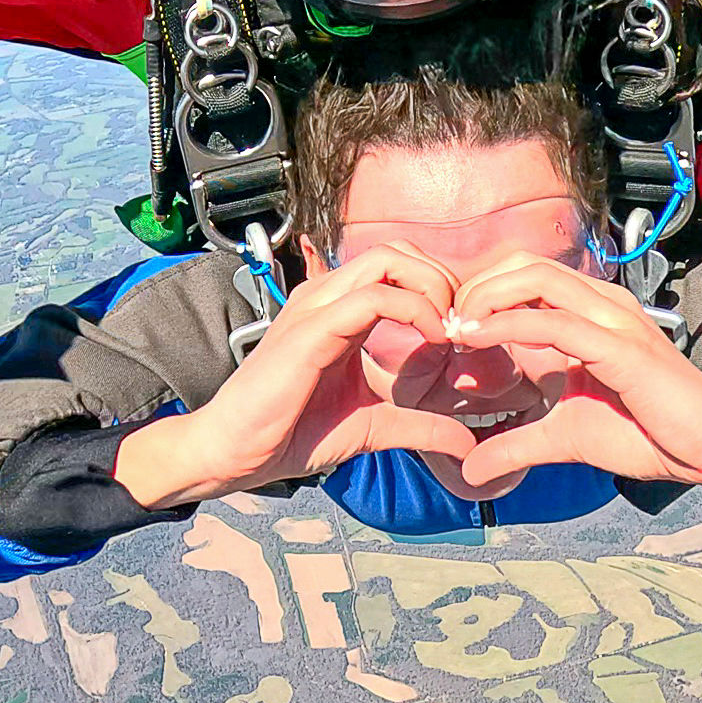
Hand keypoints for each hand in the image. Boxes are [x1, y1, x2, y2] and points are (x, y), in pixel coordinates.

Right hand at [112, 244, 474, 507]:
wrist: (235, 451)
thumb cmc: (290, 432)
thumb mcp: (373, 426)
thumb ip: (420, 426)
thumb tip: (467, 446)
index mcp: (339, 309)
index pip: (398, 267)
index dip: (439, 290)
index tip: (461, 336)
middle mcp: (327, 297)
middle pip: (398, 251)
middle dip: (441, 279)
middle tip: (459, 326)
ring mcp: (317, 307)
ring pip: (388, 260)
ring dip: (432, 287)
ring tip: (448, 331)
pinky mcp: (312, 329)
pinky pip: (374, 297)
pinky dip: (415, 310)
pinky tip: (433, 340)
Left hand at [446, 253, 701, 492]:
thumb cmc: (645, 433)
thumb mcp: (563, 437)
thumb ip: (516, 444)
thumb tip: (471, 467)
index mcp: (590, 313)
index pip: (526, 277)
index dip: (481, 293)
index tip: (448, 329)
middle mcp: (601, 304)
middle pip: (523, 264)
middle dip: (475, 287)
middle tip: (445, 326)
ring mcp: (613, 320)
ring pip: (535, 279)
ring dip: (485, 298)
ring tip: (455, 328)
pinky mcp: (621, 347)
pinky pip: (555, 322)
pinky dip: (509, 325)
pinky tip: (479, 338)